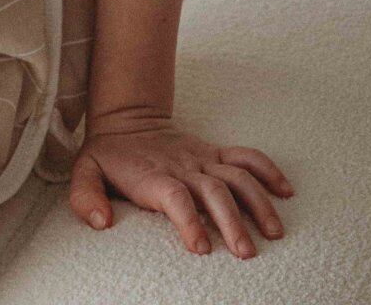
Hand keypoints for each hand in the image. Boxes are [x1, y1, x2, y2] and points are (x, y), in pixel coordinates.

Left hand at [70, 108, 294, 258]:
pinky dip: (267, 170)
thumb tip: (100, 222)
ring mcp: (203, 159)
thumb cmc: (109, 155)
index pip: (174, 197)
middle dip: (232, 221)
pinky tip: (286, 191)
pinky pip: (246, 156)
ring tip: (275, 232)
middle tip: (246, 252)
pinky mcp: (215, 153)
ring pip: (236, 176)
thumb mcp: (84, 172)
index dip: (188, 220)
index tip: (201, 248)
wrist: (127, 119)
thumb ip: (86, 197)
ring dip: (257, 202)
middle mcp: (183, 167)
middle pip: (213, 191)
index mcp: (154, 176)